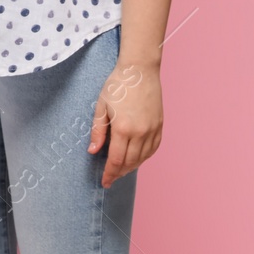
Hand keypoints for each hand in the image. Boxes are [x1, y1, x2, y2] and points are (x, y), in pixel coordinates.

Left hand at [88, 59, 162, 187]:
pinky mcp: (160, 126)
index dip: (110, 174)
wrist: (140, 70)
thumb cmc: (117, 85)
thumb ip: (98, 131)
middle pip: (130, 162)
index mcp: (123, 128)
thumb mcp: (101, 106)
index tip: (104, 182)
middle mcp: (141, 132)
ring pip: (143, 158)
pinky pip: (153, 149)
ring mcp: (152, 130)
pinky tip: (137, 158)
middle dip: (119, 173)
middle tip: (110, 178)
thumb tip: (93, 151)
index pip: (116, 160)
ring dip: (132, 167)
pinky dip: (144, 157)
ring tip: (121, 170)